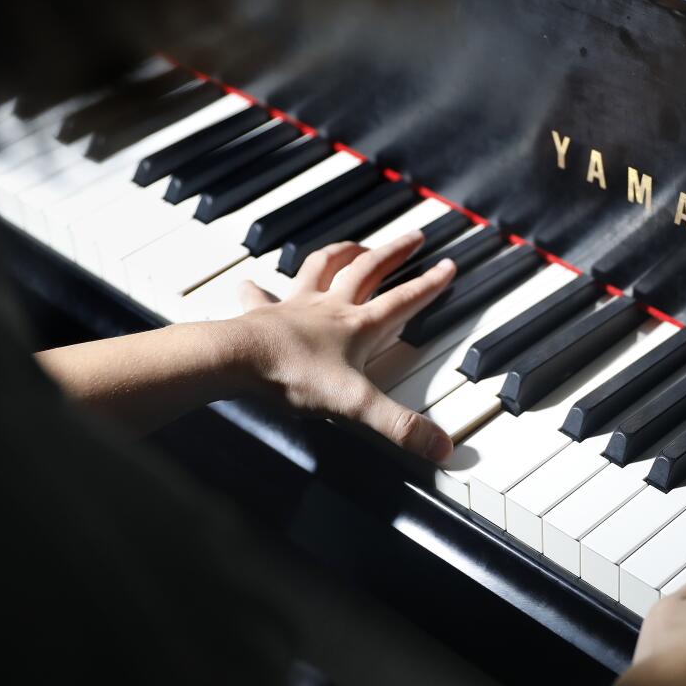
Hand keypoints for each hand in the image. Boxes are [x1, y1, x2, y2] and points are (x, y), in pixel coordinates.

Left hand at [234, 230, 456, 460]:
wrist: (238, 360)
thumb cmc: (293, 376)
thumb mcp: (357, 406)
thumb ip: (401, 426)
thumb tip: (442, 447)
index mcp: (358, 326)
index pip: (403, 300)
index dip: (429, 283)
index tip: (447, 265)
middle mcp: (331, 308)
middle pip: (369, 270)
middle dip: (394, 253)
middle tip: (413, 237)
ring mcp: (296, 307)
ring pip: (324, 268)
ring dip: (343, 253)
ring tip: (354, 245)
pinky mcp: (264, 314)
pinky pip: (261, 294)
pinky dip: (259, 286)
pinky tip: (252, 282)